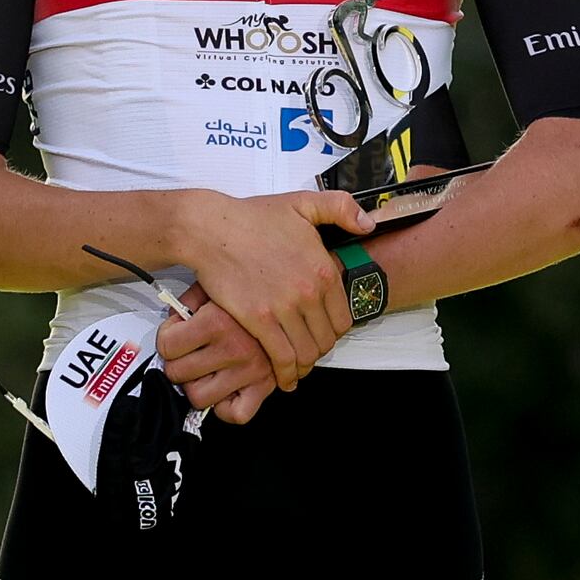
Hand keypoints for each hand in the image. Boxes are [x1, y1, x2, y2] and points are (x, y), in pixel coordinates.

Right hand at [153, 188, 367, 402]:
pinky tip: (283, 376)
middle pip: (327, 339)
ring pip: (306, 352)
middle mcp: (309, 291)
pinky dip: (285, 372)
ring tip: (297, 368)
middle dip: (319, 350)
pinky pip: (281, 356)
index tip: (324, 334)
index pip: (344, 318)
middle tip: (308, 352)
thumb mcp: (304, 203)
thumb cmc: (253, 217)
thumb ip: (342, 209)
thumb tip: (368, 224)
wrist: (211, 229)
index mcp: (323, 269)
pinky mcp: (258, 319)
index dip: (335, 331)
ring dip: (304, 365)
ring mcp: (284, 307)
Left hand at [153, 288, 277, 424]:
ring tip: (204, 370)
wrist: (295, 288)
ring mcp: (251, 369)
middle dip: (177, 362)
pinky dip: (227, 408)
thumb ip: (189, 301)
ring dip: (197, 385)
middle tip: (188, 352)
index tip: (177, 332)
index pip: (166, 345)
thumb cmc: (252, 286)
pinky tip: (225, 389)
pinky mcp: (266, 383)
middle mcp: (234, 347)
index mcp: (217, 321)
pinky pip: (238, 413)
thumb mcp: (216, 283)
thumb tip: (175, 316)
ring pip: (199, 397)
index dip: (167, 337)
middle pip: (177, 372)